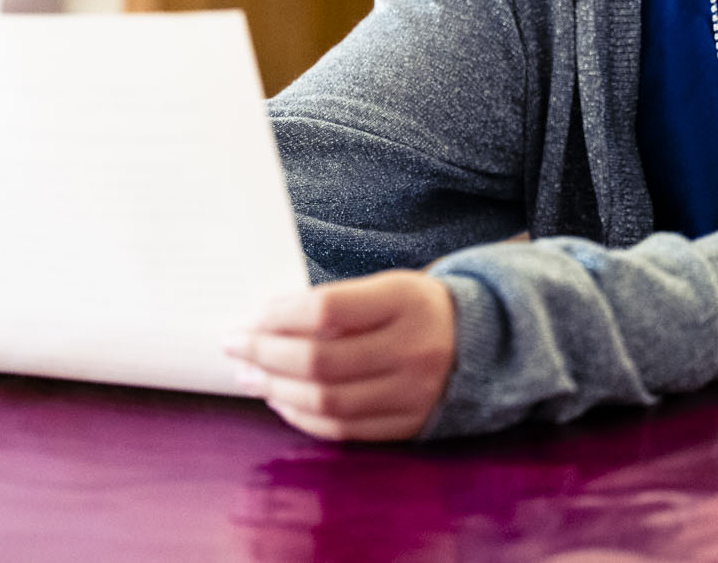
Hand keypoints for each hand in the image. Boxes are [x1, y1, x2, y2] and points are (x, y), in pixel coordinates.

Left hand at [223, 270, 456, 440]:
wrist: (484, 340)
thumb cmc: (415, 308)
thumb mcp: (386, 287)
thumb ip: (336, 304)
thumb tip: (266, 324)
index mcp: (405, 301)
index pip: (328, 309)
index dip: (280, 314)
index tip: (250, 315)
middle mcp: (413, 349)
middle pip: (321, 361)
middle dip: (265, 355)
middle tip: (233, 346)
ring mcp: (413, 393)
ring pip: (328, 401)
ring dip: (277, 389)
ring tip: (249, 375)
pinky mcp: (410, 425)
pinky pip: (344, 430)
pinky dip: (304, 418)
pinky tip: (280, 400)